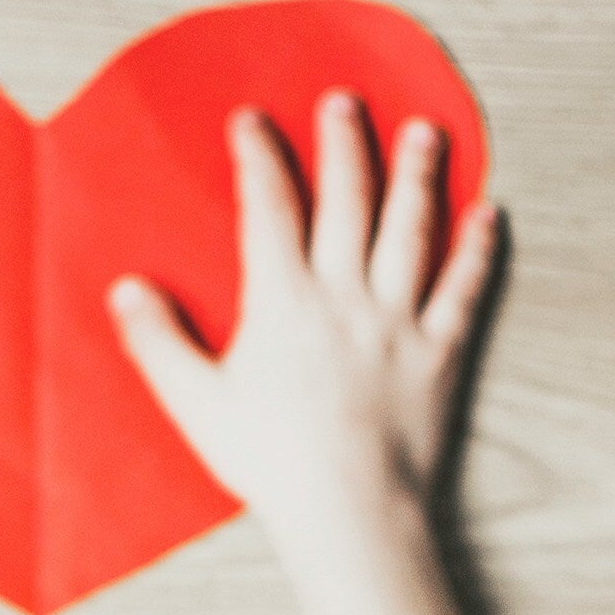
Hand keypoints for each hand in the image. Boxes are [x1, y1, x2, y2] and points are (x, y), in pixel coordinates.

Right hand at [106, 93, 500, 534]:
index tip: (253, 123)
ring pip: (411, 229)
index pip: (269, 208)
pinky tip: (487, 215)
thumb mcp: (196, 405)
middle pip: (348, 199)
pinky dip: (477, 249)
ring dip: (418, 174)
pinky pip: (464, 290)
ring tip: (424, 134)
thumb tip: (127, 289)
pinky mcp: (439, 354)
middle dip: (345, 143)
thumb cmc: (270, 463)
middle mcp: (345, 295)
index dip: (260, 158)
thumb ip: (158, 343)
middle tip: (345, 103)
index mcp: (283, 302)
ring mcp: (398, 321)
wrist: (349, 511)